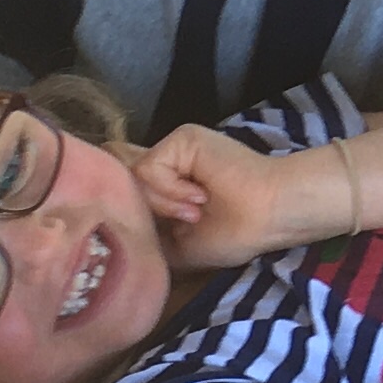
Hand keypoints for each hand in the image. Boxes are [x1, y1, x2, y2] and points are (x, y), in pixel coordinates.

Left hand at [127, 123, 325, 265]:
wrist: (267, 217)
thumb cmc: (231, 234)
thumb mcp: (173, 243)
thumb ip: (143, 228)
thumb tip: (115, 211)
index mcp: (164, 183)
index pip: (122, 179)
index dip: (120, 198)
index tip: (136, 222)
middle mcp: (165, 162)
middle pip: (120, 175)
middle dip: (144, 208)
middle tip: (182, 221)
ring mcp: (173, 148)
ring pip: (134, 177)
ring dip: (164, 204)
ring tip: (196, 212)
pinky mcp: (182, 139)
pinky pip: (150, 168)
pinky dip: (170, 191)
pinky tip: (198, 198)